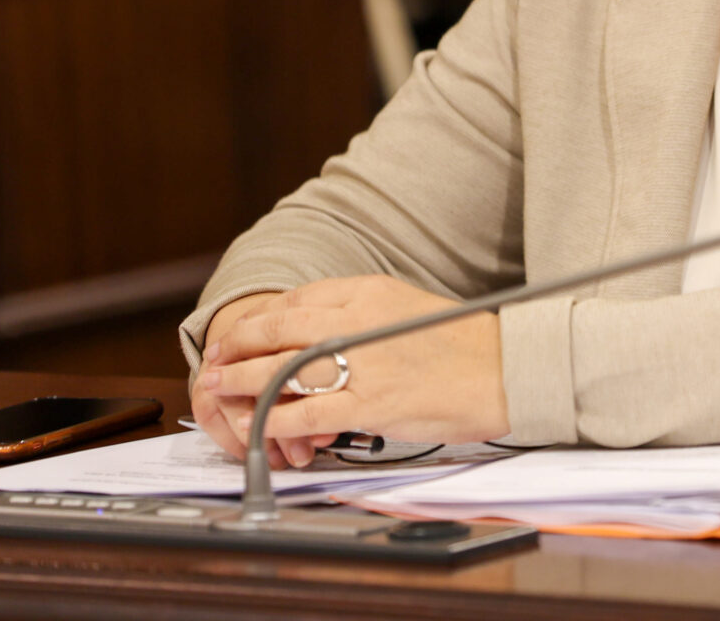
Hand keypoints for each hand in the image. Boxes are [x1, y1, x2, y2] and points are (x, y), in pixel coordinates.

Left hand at [197, 276, 509, 465]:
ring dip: (241, 382)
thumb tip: (325, 327)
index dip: (257, 319)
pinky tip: (259, 427)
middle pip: (277, 329)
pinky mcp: (371, 404)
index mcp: (370, 291)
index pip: (296, 299)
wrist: (507, 369)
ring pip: (280, 369)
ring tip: (219, 391)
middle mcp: (359, 321)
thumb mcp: (409, 307)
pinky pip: (305, 413)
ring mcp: (362, 363)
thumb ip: (365, 313)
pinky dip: (274, 422)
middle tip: (212, 361)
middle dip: (235, 346)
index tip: (239, 332)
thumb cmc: (466, 343)